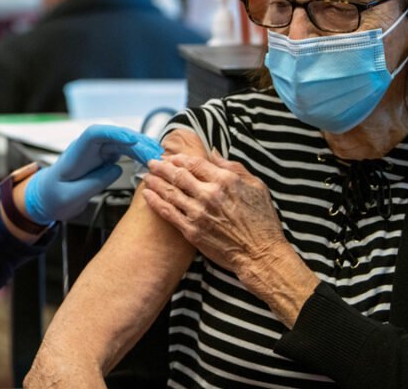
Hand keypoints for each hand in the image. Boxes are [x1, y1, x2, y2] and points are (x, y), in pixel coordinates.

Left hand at [25, 125, 162, 223]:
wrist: (47, 198)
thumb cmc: (53, 196)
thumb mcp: (70, 196)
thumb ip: (93, 182)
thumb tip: (117, 169)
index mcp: (76, 153)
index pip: (95, 134)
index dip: (114, 133)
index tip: (132, 139)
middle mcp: (89, 148)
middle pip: (115, 137)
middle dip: (137, 143)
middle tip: (155, 155)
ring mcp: (98, 151)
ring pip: (123, 143)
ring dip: (142, 148)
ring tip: (159, 158)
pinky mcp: (106, 158)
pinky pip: (125, 152)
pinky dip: (139, 155)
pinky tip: (151, 161)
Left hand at [141, 151, 287, 277]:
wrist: (259, 254)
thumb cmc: (262, 221)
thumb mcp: (256, 186)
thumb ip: (233, 167)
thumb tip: (213, 153)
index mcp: (225, 181)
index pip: (194, 163)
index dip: (179, 158)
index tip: (171, 157)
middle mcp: (209, 194)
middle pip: (178, 175)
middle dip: (162, 167)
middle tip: (152, 163)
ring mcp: (198, 213)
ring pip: (169, 192)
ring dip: (155, 182)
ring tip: (146, 176)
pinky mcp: (191, 230)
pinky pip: (168, 212)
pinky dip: (155, 201)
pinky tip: (147, 195)